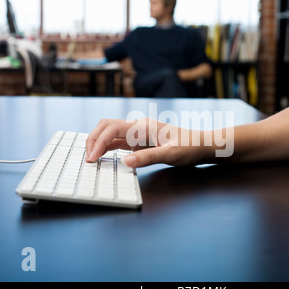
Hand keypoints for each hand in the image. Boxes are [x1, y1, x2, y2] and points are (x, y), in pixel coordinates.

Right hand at [85, 118, 210, 167]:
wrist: (201, 145)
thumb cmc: (189, 147)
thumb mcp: (171, 154)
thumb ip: (148, 157)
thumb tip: (125, 162)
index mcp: (143, 126)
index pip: (113, 129)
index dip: (99, 142)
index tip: (92, 158)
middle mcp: (138, 127)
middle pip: (107, 127)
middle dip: (93, 139)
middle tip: (87, 158)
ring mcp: (137, 134)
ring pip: (110, 134)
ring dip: (98, 144)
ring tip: (90, 159)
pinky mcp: (139, 142)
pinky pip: (118, 142)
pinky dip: (107, 148)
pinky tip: (102, 158)